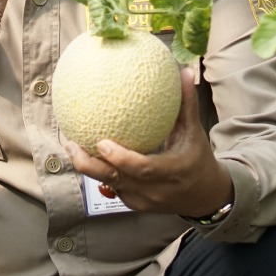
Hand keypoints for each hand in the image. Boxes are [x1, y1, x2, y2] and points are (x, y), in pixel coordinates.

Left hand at [63, 67, 234, 217]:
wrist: (205, 197)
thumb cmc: (198, 159)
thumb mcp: (194, 132)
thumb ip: (187, 104)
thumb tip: (184, 71)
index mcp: (172, 171)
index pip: (142, 168)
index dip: (120, 158)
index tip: (101, 142)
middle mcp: (156, 190)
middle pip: (116, 180)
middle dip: (90, 165)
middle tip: (71, 143)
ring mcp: (144, 200)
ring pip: (110, 185)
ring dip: (89, 168)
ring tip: (70, 146)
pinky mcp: (135, 204)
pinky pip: (113, 189)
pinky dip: (99, 173)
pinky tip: (85, 156)